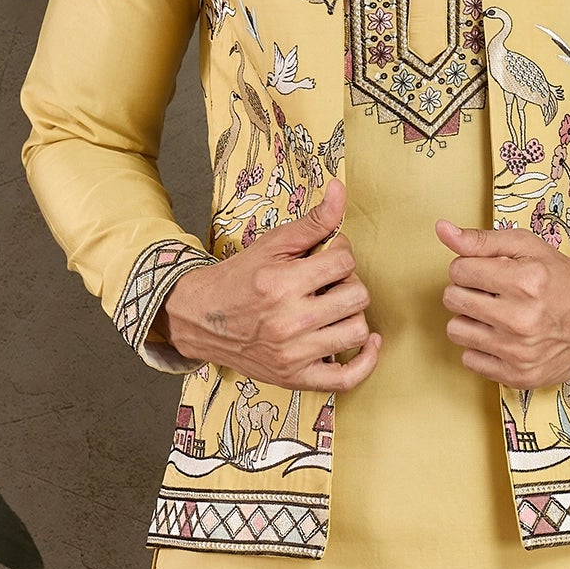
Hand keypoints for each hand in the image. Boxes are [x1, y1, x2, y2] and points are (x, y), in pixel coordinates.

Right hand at [158, 180, 380, 389]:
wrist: (201, 319)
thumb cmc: (239, 279)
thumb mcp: (271, 245)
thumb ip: (312, 221)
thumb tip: (340, 189)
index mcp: (281, 283)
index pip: (344, 260)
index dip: (340, 253)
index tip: (326, 258)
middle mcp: (288, 322)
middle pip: (357, 296)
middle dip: (348, 283)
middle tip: (328, 284)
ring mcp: (293, 354)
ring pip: (358, 330)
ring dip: (351, 316)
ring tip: (333, 309)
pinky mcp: (295, 378)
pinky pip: (348, 379)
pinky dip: (366, 362)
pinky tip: (368, 343)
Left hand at [436, 220, 569, 388]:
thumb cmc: (560, 279)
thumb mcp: (526, 247)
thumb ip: (481, 240)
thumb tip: (442, 230)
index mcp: (525, 281)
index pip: (458, 270)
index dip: (470, 268)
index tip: (489, 273)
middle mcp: (522, 319)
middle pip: (453, 300)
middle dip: (468, 292)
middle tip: (493, 294)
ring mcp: (520, 352)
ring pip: (456, 330)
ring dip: (471, 320)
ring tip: (497, 315)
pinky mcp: (519, 376)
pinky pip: (469, 359)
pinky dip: (482, 348)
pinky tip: (503, 338)